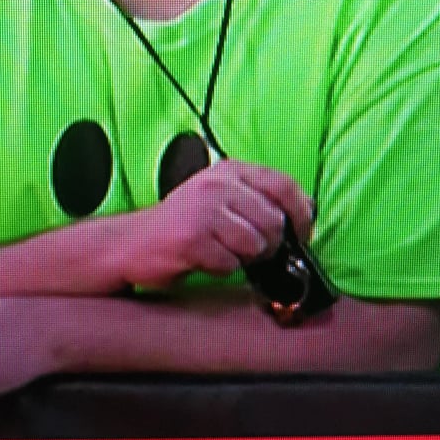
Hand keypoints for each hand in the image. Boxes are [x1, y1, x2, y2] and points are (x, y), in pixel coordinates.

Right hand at [119, 159, 313, 289]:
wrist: (132, 242)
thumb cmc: (183, 223)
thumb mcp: (222, 197)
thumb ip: (259, 199)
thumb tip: (307, 210)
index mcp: (230, 170)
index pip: (284, 184)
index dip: (301, 213)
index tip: (302, 233)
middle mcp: (218, 184)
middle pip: (274, 221)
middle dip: (269, 244)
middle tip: (247, 250)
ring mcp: (204, 210)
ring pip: (256, 244)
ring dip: (243, 258)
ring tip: (221, 251)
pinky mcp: (192, 239)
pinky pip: (230, 264)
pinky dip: (221, 269)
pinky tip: (204, 259)